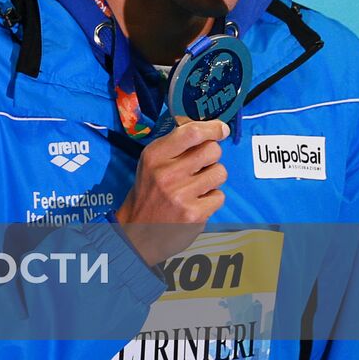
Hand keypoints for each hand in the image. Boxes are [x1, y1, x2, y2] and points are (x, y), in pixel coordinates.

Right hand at [116, 119, 229, 265]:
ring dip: (213, 178)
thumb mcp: (151, 164)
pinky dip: (211, 199)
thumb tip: (207, 130)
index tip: (221, 129)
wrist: (138, 231)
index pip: (191, 132)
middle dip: (212, 156)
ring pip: (220, 172)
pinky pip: (219, 196)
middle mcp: (166, 173)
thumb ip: (174, 147)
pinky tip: (196, 203)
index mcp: (154, 156)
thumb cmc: (149, 193)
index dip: (212, 128)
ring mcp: (181, 195)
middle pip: (212, 150)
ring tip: (197, 186)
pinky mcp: (194, 214)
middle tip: (201, 165)